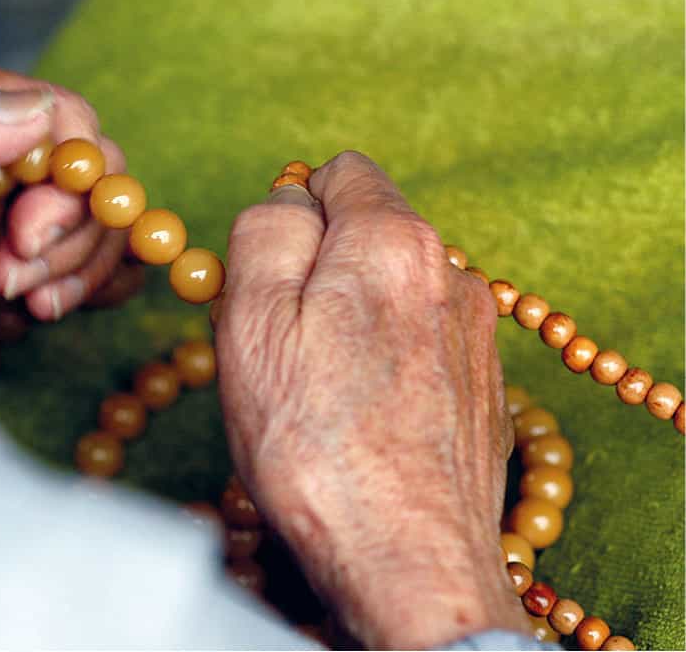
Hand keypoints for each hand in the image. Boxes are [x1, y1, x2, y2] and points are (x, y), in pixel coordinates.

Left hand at [0, 55, 127, 391]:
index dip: (68, 171)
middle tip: (19, 267)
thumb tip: (38, 114)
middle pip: (81, 168)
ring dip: (75, 259)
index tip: (30, 230)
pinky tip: (40, 308)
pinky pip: (62, 261)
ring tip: (23, 296)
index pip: (54, 111)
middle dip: (71, 222)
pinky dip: (75, 283)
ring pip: (81, 217)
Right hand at [217, 151, 526, 648]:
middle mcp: (451, 273)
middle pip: (364, 233)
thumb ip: (265, 231)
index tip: (270, 279)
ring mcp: (475, 333)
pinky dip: (384, 361)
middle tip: (283, 346)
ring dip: (350, 319)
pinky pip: (416, 342)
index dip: (291, 215)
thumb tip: (286, 198)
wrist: (408, 561)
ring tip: (322, 392)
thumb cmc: (316, 446)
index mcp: (393, 241)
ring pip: (388, 291)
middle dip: (316, 270)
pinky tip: (364, 418)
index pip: (338, 173)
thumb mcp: (251, 320)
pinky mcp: (483, 385)